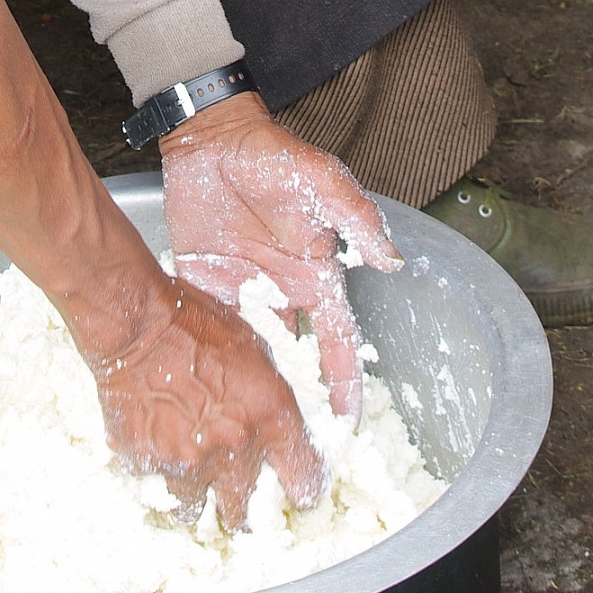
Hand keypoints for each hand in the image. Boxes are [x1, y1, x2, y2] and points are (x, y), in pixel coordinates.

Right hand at [85, 275, 324, 525]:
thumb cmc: (193, 323)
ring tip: (188, 471)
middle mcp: (234, 449)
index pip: (306, 481)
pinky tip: (155, 441)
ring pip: (196, 511)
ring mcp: (188, 461)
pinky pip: (155, 482)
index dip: (301, 488)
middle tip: (233, 495)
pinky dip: (157, 469)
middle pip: (246, 513)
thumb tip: (274, 427)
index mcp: (271, 417)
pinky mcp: (147, 462)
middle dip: (241, 507)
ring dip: (194, 493)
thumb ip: (269, 399)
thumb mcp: (255, 350)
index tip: (293, 491)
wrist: (135, 321)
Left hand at [161, 93, 401, 424]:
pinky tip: (201, 397)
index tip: (346, 432)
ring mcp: (239, 292)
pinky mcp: (200, 284)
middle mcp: (280, 293)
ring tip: (246, 442)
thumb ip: (358, 218)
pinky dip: (206, 361)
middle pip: (294, 362)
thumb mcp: (323, 182)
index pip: (336, 345)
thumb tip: (393, 260)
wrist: (211, 136)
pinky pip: (207, 330)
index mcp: (315, 276)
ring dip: (250, 393)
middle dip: (298, 407)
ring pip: (250, 356)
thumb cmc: (273, 155)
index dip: (343, 389)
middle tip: (295, 456)